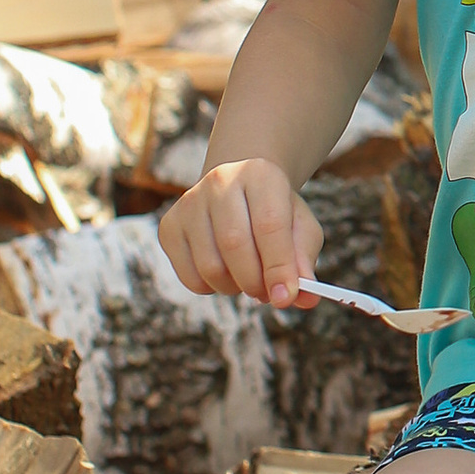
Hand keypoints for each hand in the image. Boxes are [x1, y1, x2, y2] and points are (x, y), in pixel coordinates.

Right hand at [160, 156, 324, 305]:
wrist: (239, 189)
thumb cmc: (275, 212)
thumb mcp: (300, 229)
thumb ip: (304, 262)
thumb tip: (305, 299)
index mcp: (260, 174)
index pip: (269, 225)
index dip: (279, 266)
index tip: (287, 297)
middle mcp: (220, 181)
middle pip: (234, 244)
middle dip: (256, 281)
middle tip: (268, 294)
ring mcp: (189, 202)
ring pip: (210, 266)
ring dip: (235, 287)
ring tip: (249, 279)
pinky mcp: (169, 226)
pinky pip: (190, 277)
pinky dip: (212, 288)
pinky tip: (225, 273)